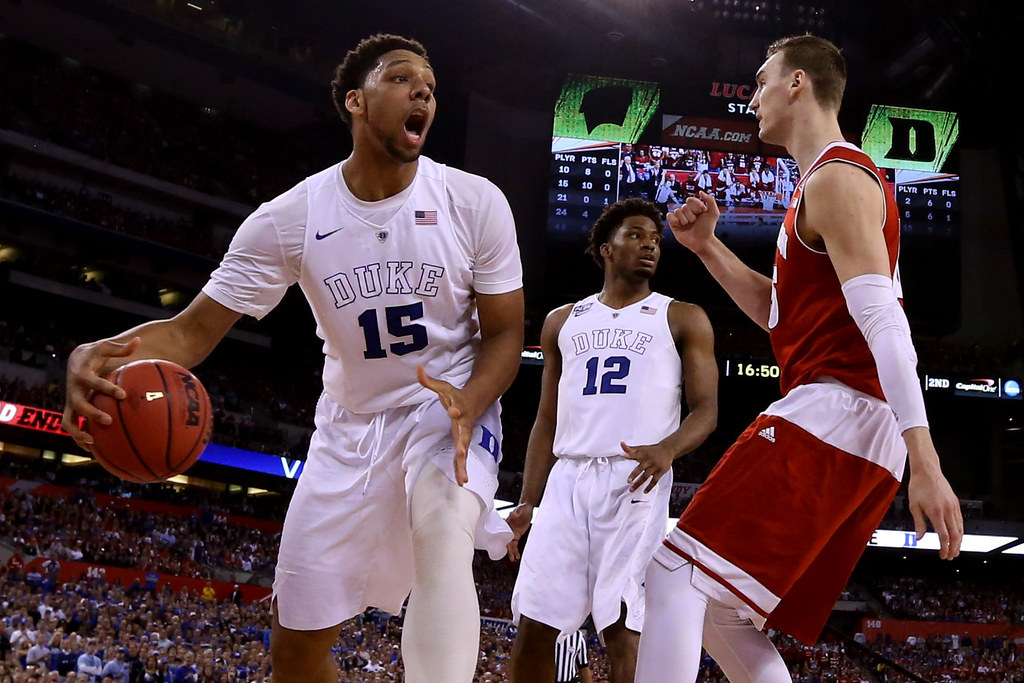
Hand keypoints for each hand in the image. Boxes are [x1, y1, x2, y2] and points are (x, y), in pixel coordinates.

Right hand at [61, 337, 140, 450]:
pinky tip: (93, 451)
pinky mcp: (70, 411)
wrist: (76, 360)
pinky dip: (78, 439)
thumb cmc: (96, 354)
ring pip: (68, 421)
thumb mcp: (106, 347)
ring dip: (78, 433)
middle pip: (78, 404)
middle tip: (109, 421)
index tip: (122, 394)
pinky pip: (71, 428)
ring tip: (93, 443)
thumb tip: (138, 340)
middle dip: (92, 413)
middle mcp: (73, 390)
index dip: (106, 388)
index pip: (93, 382)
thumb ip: (121, 347)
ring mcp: (70, 402)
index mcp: (82, 374)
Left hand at [418, 365, 475, 485]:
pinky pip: (461, 458)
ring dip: (463, 464)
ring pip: (464, 451)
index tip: (453, 411)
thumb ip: (429, 381)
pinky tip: (461, 481)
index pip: (456, 409)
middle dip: (462, 444)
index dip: (455, 410)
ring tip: (463, 479)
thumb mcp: (443, 387)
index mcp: (459, 409)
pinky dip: (461, 469)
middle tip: (462, 452)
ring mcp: (465, 435)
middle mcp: (464, 424)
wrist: (476, 402)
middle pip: (463, 435)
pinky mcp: (463, 443)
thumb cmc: (455, 396)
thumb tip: (418, 368)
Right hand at [505, 502, 533, 561]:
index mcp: (507, 524)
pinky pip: (516, 543)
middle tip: (511, 557)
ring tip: (514, 558)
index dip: (505, 542)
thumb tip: (512, 514)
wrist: (526, 508)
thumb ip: (516, 513)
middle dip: (509, 550)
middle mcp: (509, 530)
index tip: (506, 548)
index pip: (504, 535)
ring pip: (511, 544)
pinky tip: (517, 555)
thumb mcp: (519, 510)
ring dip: (512, 551)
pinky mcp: (518, 534)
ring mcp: (513, 533)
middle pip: (508, 541)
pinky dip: (516, 549)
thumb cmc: (522, 508)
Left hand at [621, 441, 674, 493]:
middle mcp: (648, 461)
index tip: (625, 455)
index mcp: (642, 454)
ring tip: (631, 489)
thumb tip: (621, 444)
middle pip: (640, 468)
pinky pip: (654, 481)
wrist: (667, 450)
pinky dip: (649, 487)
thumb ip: (630, 449)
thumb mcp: (641, 448)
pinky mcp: (660, 472)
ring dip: (638, 483)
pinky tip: (645, 491)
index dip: (630, 455)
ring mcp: (654, 467)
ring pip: (645, 477)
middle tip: (628, 481)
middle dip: (634, 475)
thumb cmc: (652, 450)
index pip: (634, 454)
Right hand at [666, 192, 719, 252]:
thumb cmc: (708, 228)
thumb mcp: (714, 213)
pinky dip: (674, 219)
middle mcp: (687, 212)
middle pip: (684, 206)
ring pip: (677, 210)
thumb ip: (710, 200)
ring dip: (685, 219)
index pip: (690, 199)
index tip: (702, 211)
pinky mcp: (673, 224)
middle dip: (691, 214)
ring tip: (689, 225)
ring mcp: (680, 218)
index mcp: (695, 208)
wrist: (702, 241)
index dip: (696, 204)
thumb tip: (700, 192)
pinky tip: (680, 225)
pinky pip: (669, 215)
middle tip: (695, 222)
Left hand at [908, 468, 962, 559]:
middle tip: (950, 556)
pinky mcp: (956, 503)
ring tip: (955, 549)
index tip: (942, 555)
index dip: (944, 547)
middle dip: (954, 548)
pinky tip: (957, 536)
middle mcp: (947, 510)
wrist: (927, 471)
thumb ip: (918, 523)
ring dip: (959, 541)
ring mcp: (953, 506)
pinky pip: (960, 520)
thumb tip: (919, 538)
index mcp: (936, 512)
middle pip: (955, 534)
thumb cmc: (918, 486)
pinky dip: (960, 531)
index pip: (944, 535)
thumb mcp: (914, 506)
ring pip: (960, 528)